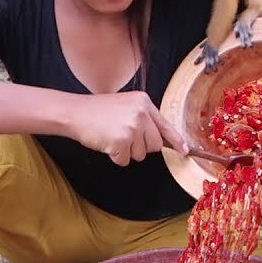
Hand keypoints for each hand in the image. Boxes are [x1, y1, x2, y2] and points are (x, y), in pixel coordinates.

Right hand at [68, 92, 188, 165]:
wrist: (75, 113)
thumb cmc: (97, 112)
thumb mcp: (126, 106)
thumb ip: (143, 118)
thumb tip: (161, 140)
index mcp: (144, 102)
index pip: (166, 125)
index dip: (177, 141)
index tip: (186, 151)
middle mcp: (141, 113)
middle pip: (155, 145)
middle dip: (141, 146)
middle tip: (122, 136)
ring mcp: (132, 127)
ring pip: (141, 154)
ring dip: (126, 151)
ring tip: (112, 136)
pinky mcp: (121, 141)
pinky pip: (125, 160)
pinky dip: (115, 156)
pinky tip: (106, 143)